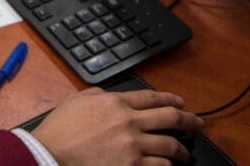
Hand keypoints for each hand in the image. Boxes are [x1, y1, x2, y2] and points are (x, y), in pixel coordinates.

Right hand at [31, 88, 203, 165]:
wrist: (51, 153)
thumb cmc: (60, 129)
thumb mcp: (77, 100)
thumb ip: (99, 95)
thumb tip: (112, 96)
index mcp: (116, 103)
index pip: (152, 97)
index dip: (171, 98)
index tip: (181, 103)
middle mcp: (129, 122)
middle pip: (170, 117)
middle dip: (189, 120)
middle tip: (198, 123)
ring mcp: (133, 146)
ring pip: (171, 145)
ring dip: (182, 150)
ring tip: (185, 154)